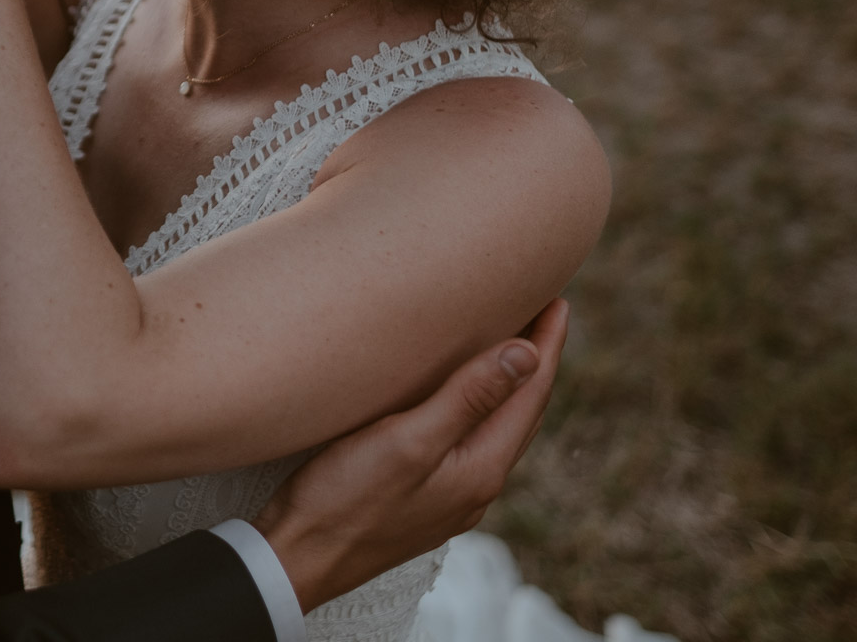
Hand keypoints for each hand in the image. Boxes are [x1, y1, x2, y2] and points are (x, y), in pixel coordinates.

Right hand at [253, 299, 569, 609]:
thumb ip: (467, 398)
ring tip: (508, 344)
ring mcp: (450, 495)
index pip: (530, 395)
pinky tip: (457, 396)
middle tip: (540, 310)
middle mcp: (475, 485)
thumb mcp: (408, 440)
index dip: (546, 345)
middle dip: (534, 361)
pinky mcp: (422, 496)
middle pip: (520, 412)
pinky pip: (467, 440)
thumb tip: (527, 355)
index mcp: (481, 469)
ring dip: (507, 385)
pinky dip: (476, 406)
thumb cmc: (345, 500)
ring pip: (495, 427)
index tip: (558, 299)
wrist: (298, 558)